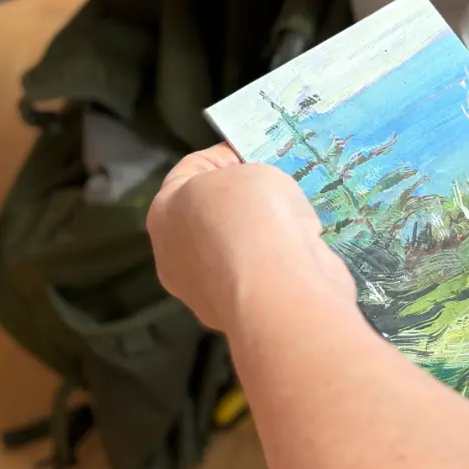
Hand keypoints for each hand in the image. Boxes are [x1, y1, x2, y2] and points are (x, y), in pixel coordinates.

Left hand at [148, 144, 355, 331]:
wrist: (278, 287)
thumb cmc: (255, 215)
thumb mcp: (254, 171)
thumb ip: (250, 183)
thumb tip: (257, 207)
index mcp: (165, 211)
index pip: (191, 170)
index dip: (226, 157)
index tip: (258, 156)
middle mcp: (175, 254)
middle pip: (212, 215)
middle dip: (245, 203)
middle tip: (280, 190)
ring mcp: (204, 291)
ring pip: (239, 250)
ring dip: (265, 237)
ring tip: (298, 222)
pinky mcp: (241, 313)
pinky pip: (261, 278)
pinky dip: (280, 266)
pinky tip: (303, 253)